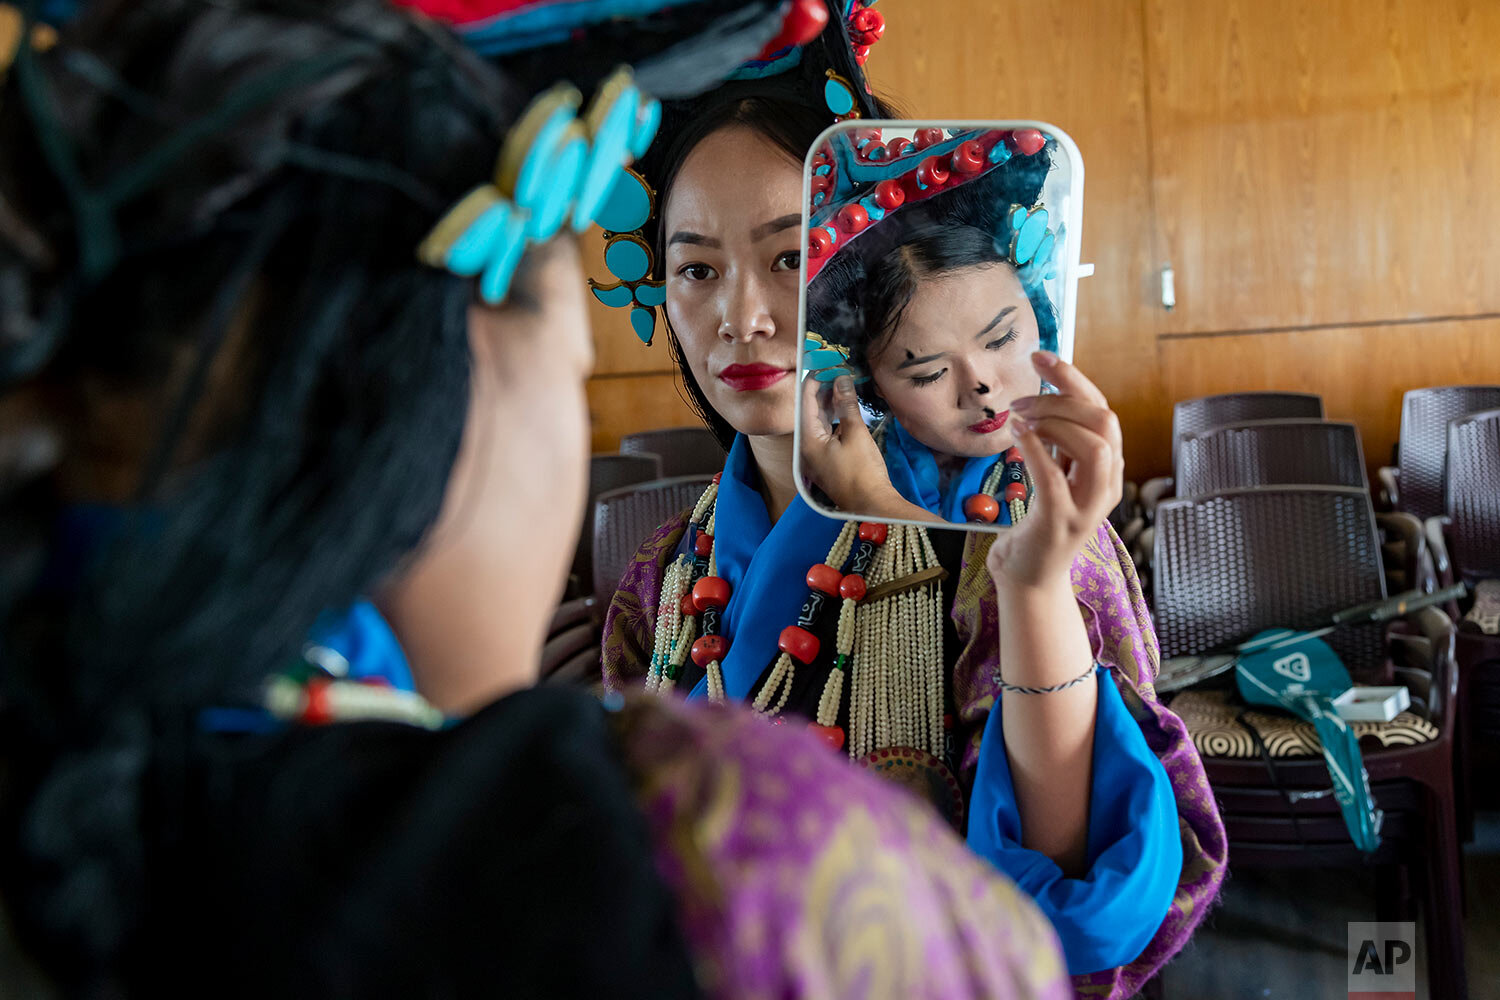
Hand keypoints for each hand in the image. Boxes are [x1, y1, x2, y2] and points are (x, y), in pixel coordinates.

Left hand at [798, 373, 900, 512]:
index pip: (806, 402)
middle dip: (823, 390)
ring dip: (830, 403)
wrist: (871, 504)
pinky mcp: (830, 459)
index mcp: (807, 440)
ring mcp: (818, 455)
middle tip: (836, 370)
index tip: (823, 363)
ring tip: (842, 383)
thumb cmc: (861, 471)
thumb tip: (842, 380)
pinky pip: (828, 432)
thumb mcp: (855, 433)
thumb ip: (846, 405)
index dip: (814, 381)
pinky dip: (836, 417)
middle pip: (811, 411)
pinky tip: (846, 407)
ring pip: (820, 421)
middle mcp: (808, 447)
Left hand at [986, 351, 1123, 591]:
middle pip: (1105, 421)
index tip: (1041, 358)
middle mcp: (1106, 484)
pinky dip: (1036, 450)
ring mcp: (1087, 506)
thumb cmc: (1038, 522)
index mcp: (1106, 468)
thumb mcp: (1056, 475)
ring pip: (1092, 446)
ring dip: (1053, 421)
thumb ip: (1060, 442)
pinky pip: (1054, 479)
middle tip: (1024, 397)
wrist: (1029, 576)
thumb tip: (1048, 395)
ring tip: (1020, 418)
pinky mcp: (1061, 523)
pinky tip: (1017, 436)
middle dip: (1064, 396)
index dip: (1073, 379)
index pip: (1102, 410)